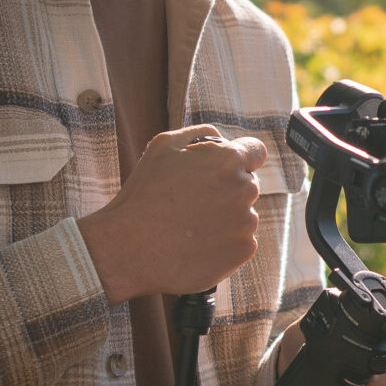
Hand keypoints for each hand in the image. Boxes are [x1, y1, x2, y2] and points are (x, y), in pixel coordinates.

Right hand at [77, 125, 266, 303]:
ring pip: (244, 214)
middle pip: (248, 184)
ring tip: (190, 225)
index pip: (256, 151)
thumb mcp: (164, 146)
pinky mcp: (243, 251)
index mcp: (229, 160)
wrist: (130, 248)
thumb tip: (224, 140)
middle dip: (227, 188)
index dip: (242, 157)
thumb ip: (202, 135)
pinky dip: (224, 242)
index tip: (227, 168)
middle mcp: (245, 190)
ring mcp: (246, 222)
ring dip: (225, 217)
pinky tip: (196, 243)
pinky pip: (240, 240)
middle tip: (193, 201)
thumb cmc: (143, 194)